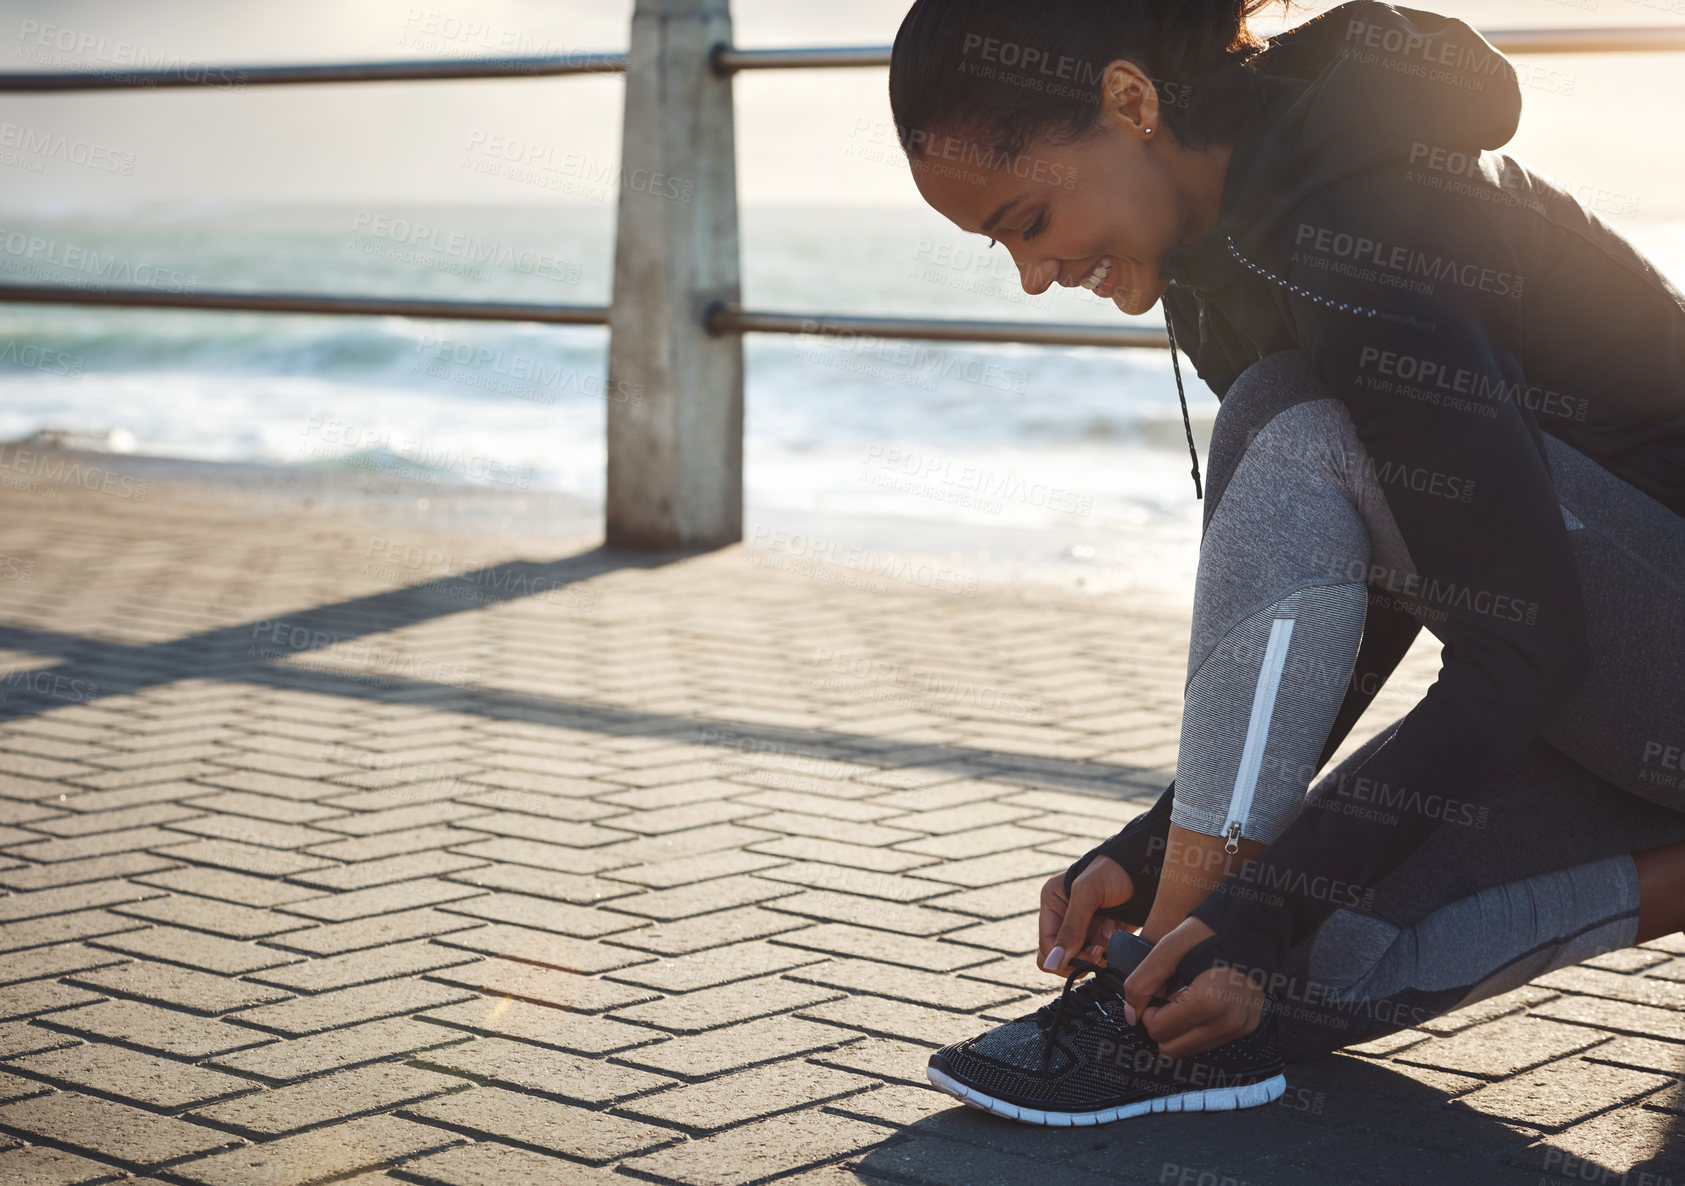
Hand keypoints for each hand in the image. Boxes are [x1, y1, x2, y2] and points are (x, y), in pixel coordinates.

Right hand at [1037, 855, 1132, 976]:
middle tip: (1102, 949)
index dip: (1065, 958)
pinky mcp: (1103, 936)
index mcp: (1052, 904)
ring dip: (1099, 954)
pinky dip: (1111, 952)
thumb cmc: (1114, 871)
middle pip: (1062, 959)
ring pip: (1083, 962)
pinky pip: (1101, 959)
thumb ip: (1071, 928)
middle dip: (1081, 959)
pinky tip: (1118, 932)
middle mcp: (1065, 919)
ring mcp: (1085, 929)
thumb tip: (1052, 963)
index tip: (1091, 954)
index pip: (1047, 948)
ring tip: (1112, 931)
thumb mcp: (1088, 893)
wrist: (1147, 869)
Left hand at [1122, 917, 1264, 1058]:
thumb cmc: (1211, 932)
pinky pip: (1209, 1041)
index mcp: (1208, 1003)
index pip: (1159, 1031)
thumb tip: (1131, 1016)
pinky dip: (1198, 1026)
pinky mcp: (1247, 1027)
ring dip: (1180, 1027)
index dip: (1149, 1010)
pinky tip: (1202, 1000)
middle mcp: (1228, 1022)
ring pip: (1190, 1050)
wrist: (1253, 926)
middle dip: (1163, 1023)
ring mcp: (1240, 1028)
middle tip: (1170, 995)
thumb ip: (1142, 983)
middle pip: (1172, 1049)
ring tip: (1188, 995)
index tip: (1159, 990)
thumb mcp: (1168, 949)